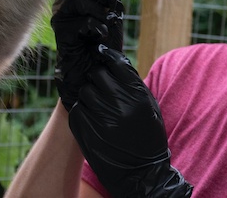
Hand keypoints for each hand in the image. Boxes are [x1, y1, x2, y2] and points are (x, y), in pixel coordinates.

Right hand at [52, 0, 123, 110]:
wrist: (100, 66)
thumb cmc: (106, 36)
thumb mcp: (111, 6)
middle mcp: (62, 0)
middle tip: (111, 3)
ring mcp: (59, 17)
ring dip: (98, 9)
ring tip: (108, 20)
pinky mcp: (61, 34)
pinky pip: (78, 21)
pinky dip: (95, 25)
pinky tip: (101, 33)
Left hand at [70, 46, 192, 197]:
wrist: (143, 174)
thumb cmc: (149, 137)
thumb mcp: (150, 107)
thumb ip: (134, 85)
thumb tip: (114, 62)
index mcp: (138, 96)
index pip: (116, 64)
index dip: (107, 56)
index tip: (101, 53)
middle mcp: (120, 106)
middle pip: (97, 75)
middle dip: (98, 78)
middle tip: (102, 85)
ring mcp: (102, 120)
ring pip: (84, 92)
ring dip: (89, 95)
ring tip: (97, 104)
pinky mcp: (87, 133)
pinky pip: (76, 111)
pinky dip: (82, 111)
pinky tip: (91, 116)